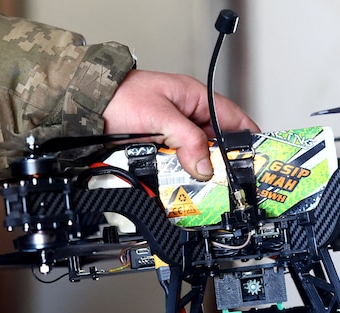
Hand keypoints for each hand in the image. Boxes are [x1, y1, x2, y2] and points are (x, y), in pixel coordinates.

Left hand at [102, 70, 259, 180]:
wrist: (81, 107)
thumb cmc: (117, 98)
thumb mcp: (159, 117)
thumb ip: (187, 140)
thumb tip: (206, 165)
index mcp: (195, 99)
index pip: (234, 120)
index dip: (249, 140)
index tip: (258, 161)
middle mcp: (188, 118)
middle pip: (217, 147)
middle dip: (222, 166)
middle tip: (227, 183)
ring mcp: (175, 136)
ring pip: (198, 161)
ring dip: (199, 175)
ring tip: (202, 188)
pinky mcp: (160, 152)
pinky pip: (178, 169)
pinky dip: (180, 179)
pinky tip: (180, 187)